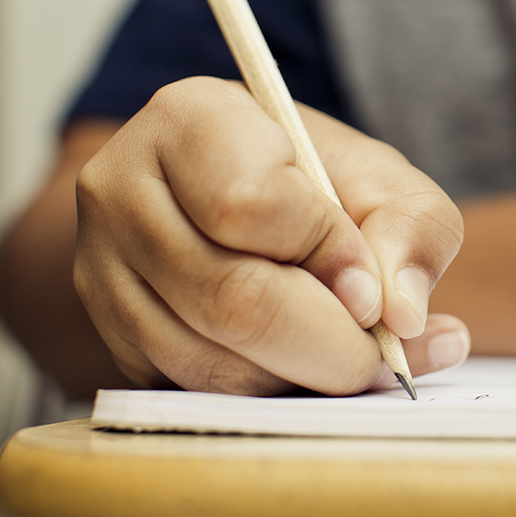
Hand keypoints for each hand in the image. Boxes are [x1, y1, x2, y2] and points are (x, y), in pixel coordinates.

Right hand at [72, 77, 466, 394]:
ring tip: (355, 359)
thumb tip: (402, 315)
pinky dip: (269, 398)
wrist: (253, 207)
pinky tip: (309, 371)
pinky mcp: (114, 341)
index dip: (326, 255)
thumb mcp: (387, 183)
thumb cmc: (324, 185)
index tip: (371, 283)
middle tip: (383, 354)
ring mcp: (102, 272)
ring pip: (211, 363)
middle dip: (330, 343)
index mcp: (189, 118)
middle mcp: (123, 191)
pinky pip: (195, 395)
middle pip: (230, 299)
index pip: (248, 205)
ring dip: (303, 378)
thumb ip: (413, 231)